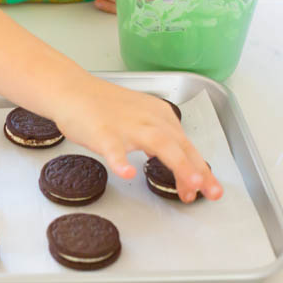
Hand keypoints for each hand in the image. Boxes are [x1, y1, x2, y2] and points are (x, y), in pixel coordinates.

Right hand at [53, 76, 222, 202]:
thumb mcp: (138, 117)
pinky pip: (113, 149)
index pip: (185, 145)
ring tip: (190, 185)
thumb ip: (155, 136)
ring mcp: (126, 126)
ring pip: (159, 144)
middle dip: (198, 170)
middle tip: (210, 193)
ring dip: (179, 164)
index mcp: (159, 116)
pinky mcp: (103, 132)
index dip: (198, 168)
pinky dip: (121, 161)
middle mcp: (149, 119)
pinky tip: (126, 174)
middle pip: (180, 146)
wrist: (71, 90)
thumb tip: (171, 156)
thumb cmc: (101, 106)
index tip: (203, 189)